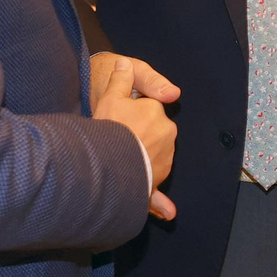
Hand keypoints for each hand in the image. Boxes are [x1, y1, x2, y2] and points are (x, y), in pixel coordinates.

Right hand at [94, 60, 178, 218]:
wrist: (108, 163)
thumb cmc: (109, 129)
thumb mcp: (110, 97)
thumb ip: (120, 79)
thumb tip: (123, 64)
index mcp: (156, 111)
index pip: (147, 108)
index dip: (131, 112)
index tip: (118, 119)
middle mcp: (166, 134)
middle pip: (151, 132)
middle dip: (138, 136)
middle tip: (116, 140)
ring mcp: (164, 158)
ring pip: (152, 156)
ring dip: (142, 159)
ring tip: (118, 160)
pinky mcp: (157, 179)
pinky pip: (157, 188)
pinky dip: (161, 201)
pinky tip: (168, 212)